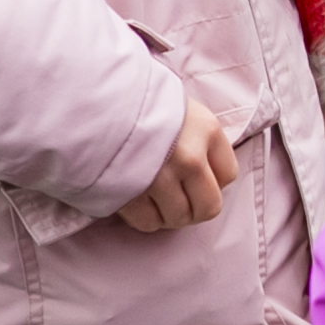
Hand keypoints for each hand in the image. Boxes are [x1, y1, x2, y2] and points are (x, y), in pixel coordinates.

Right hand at [114, 95, 241, 232]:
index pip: (229, 175)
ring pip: (178, 218)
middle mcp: (190, 157)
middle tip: (181, 200)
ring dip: (170, 215)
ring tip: (157, 199)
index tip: (198, 177)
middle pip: (209, 207)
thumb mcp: (183, 110)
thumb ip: (202, 140)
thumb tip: (212, 175)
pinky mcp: (131, 192)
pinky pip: (148, 223)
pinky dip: (147, 218)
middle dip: (196, 209)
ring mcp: (160, 177)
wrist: (95, 101)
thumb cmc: (143, 104)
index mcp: (207, 131)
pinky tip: (140, 201)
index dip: (214, 181)